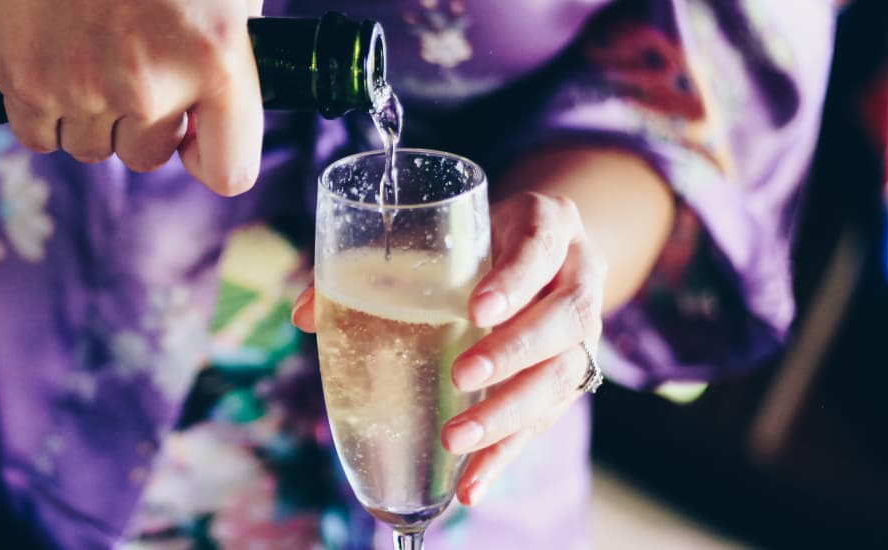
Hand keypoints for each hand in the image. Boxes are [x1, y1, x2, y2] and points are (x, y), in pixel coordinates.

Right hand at [0, 0, 265, 194]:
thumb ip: (232, 42)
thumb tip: (220, 100)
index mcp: (218, 57)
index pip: (229, 172)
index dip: (211, 155)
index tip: (198, 137)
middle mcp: (151, 84)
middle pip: (148, 157)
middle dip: (146, 122)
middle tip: (136, 65)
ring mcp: (81, 86)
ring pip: (91, 149)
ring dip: (94, 115)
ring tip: (93, 55)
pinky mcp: (22, 77)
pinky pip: (38, 136)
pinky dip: (45, 112)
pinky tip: (55, 67)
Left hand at [292, 191, 608, 505]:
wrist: (538, 250)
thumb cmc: (477, 238)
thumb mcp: (440, 232)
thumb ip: (378, 263)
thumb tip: (305, 314)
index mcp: (547, 226)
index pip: (540, 246)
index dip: (514, 279)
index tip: (477, 308)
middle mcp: (578, 278)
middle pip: (563, 319)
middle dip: (513, 351)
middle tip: (461, 374)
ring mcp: (582, 333)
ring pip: (562, 375)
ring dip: (509, 413)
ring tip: (458, 439)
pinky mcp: (568, 378)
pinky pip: (545, 420)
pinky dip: (506, 454)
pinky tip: (472, 483)